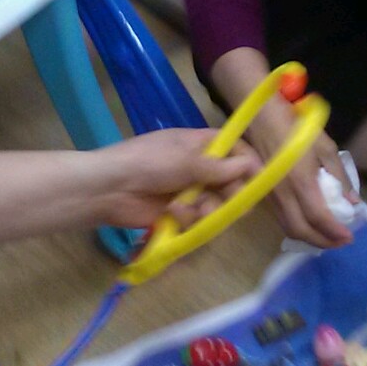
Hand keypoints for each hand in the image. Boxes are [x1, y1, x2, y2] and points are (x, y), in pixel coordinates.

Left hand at [93, 128, 254, 230]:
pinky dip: (189, 219)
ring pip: (218, 205)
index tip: (257, 175)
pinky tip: (174, 214)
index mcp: (198, 145)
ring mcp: (188, 192)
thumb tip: (252, 164)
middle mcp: (197, 168)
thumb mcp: (185, 161)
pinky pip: (199, 221)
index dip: (247, 161)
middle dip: (230, 193)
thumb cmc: (146, 163)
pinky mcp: (179, 215)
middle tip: (226, 198)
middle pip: (231, 182)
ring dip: (206, 208)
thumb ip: (220, 167)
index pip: (234, 149)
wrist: (109, 188)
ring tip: (188, 207)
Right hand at [249, 99, 350, 247]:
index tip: (350, 237)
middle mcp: (282, 194)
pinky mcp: (264, 194)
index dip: (334, 232)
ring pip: (288, 228)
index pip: (318, 217)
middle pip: (301, 231)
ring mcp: (270, 196)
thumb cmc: (296, 127)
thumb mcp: (325, 146)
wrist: (261, 117)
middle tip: (341, 241)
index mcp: (300, 181)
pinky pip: (281, 219)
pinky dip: (298, 228)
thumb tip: (352, 202)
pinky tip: (311, 224)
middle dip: (323, 242)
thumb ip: (340, 175)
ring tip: (328, 236)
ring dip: (309, 238)